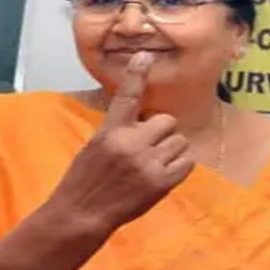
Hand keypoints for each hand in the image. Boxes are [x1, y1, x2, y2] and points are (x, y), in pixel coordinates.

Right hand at [49, 51, 194, 230]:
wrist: (82, 214)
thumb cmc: (86, 179)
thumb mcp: (95, 146)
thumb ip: (119, 130)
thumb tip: (144, 121)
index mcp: (111, 131)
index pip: (127, 96)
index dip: (137, 74)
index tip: (146, 56)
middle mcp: (131, 143)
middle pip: (167, 121)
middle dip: (161, 132)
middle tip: (149, 146)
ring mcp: (148, 163)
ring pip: (179, 141)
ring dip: (171, 149)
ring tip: (154, 162)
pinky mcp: (162, 182)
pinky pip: (187, 162)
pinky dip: (179, 165)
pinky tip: (164, 172)